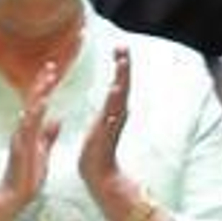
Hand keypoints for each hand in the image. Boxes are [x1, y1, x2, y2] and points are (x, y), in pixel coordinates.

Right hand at [0, 61, 62, 210]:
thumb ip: (49, 134)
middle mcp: (24, 128)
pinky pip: (29, 127)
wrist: (18, 193)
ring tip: (47, 78)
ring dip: (39, 93)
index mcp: (31, 128)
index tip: (54, 70)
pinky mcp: (22, 146)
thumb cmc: (29, 173)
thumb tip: (58, 119)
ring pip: (30, 109)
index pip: (39, 103)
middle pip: (33, 101)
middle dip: (42, 83)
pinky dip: (35, 114)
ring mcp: (22, 136)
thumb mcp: (43, 149)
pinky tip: (42, 103)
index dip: (46, 87)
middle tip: (52, 65)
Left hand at [78, 47, 132, 200]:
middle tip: (123, 46)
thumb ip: (109, 114)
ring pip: (120, 94)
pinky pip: (113, 111)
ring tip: (122, 60)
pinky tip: (117, 86)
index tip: (119, 48)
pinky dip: (116, 99)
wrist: (98, 174)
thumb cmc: (97, 152)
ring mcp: (114, 122)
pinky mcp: (107, 131)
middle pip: (124, 84)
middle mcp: (118, 114)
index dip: (121, 66)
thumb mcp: (102, 126)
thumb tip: (116, 105)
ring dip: (122, 77)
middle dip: (124, 65)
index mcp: (114, 111)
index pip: (119, 83)